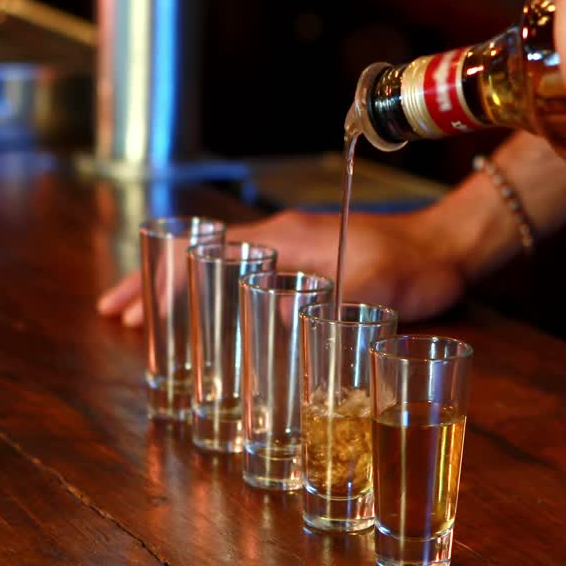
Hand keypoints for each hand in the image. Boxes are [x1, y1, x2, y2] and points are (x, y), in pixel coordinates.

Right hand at [96, 209, 467, 326]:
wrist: (449, 247)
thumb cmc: (414, 264)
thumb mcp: (370, 288)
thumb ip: (323, 304)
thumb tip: (269, 325)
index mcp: (283, 239)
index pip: (204, 254)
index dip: (162, 281)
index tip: (126, 307)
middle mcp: (280, 240)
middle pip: (200, 258)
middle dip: (155, 285)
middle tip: (115, 315)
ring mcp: (294, 251)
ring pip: (220, 268)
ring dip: (183, 292)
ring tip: (147, 320)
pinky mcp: (312, 265)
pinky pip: (247, 278)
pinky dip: (217, 297)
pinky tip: (213, 321)